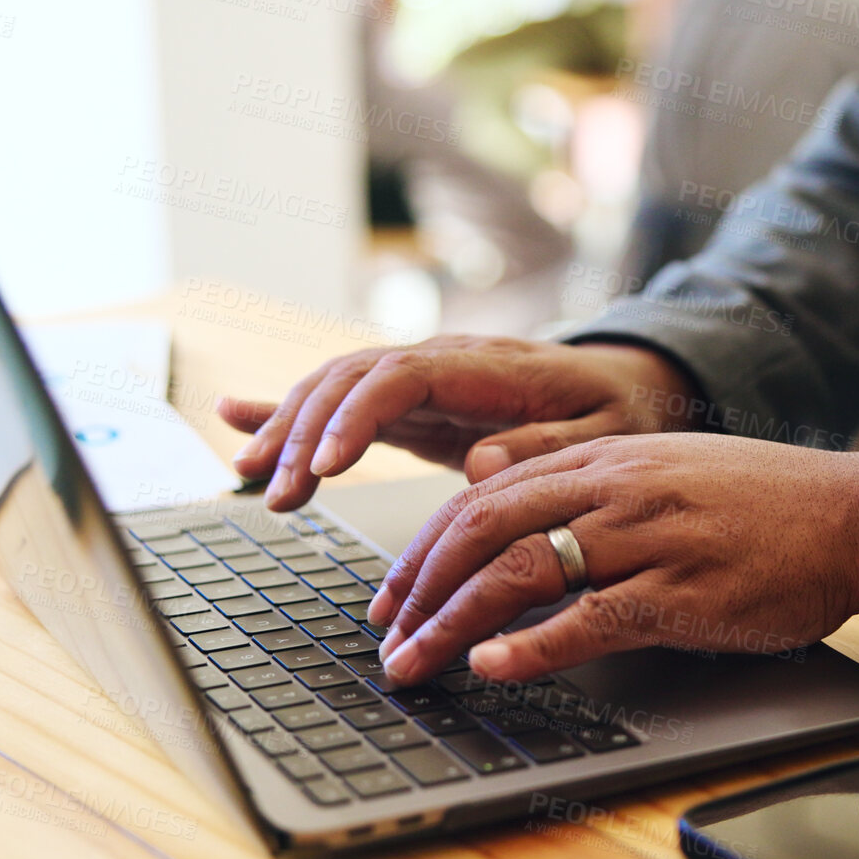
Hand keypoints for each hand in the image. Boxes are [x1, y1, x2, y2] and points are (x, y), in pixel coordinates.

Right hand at [216, 336, 698, 510]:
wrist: (625, 383)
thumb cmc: (617, 410)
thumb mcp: (603, 435)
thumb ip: (546, 447)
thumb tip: (481, 461)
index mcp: (485, 368)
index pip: (400, 378)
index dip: (355, 417)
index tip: (326, 466)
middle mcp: (441, 363)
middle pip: (352, 382)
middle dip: (307, 434)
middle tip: (281, 495)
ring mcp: (420, 379)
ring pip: (335, 390)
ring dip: (291, 430)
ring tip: (257, 479)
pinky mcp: (409, 403)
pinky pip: (341, 400)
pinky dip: (286, 407)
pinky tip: (233, 417)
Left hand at [365, 434, 858, 685]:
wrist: (850, 516)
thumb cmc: (762, 502)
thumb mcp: (664, 470)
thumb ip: (588, 485)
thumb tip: (508, 512)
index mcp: (605, 459)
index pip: (485, 495)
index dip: (424, 547)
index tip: (393, 593)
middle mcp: (615, 491)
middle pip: (483, 528)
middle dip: (418, 586)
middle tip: (385, 634)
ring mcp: (648, 540)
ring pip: (521, 572)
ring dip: (451, 622)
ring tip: (415, 663)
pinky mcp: (683, 594)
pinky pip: (590, 619)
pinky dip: (531, 647)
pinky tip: (492, 667)